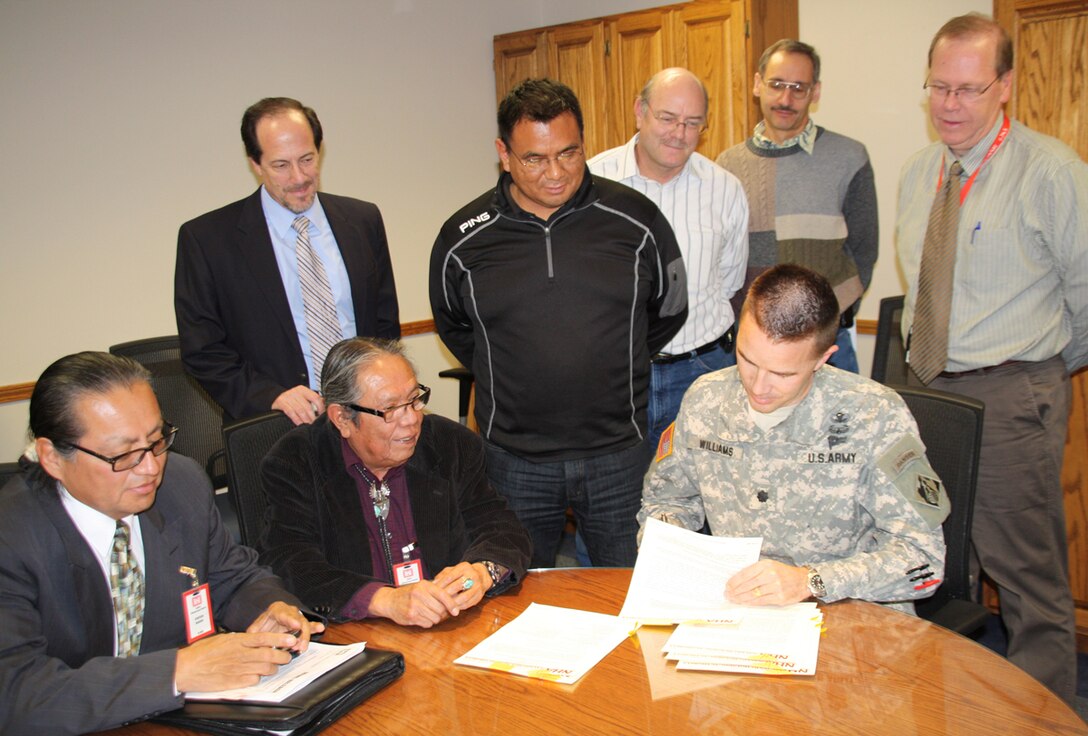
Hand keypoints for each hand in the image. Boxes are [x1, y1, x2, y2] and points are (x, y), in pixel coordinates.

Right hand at [174, 631, 294, 692]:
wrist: (186, 668)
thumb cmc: (201, 652)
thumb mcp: (222, 639)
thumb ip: (239, 639)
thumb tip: (252, 638)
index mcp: (237, 641)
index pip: (264, 638)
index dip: (280, 639)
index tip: (291, 639)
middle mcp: (240, 654)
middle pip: (269, 655)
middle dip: (283, 656)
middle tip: (287, 656)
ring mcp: (238, 669)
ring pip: (265, 668)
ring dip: (273, 668)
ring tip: (273, 666)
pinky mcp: (234, 682)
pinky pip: (254, 680)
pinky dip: (259, 677)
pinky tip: (257, 675)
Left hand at [246, 601, 324, 652]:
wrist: (269, 622)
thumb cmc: (264, 625)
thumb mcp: (256, 627)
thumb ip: (254, 632)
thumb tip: (252, 639)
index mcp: (277, 610)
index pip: (284, 614)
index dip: (291, 620)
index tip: (296, 626)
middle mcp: (290, 612)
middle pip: (298, 620)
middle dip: (300, 633)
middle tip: (299, 645)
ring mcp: (297, 618)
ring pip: (305, 624)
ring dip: (305, 637)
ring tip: (303, 647)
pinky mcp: (302, 625)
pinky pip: (310, 626)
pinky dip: (315, 627)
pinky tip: (320, 628)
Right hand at [272, 386, 324, 424]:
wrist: (275, 396)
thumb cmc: (292, 398)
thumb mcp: (302, 396)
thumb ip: (312, 400)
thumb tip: (324, 406)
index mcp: (304, 390)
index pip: (316, 398)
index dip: (320, 408)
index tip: (322, 415)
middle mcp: (296, 392)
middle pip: (308, 407)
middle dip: (313, 417)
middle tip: (316, 423)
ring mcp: (288, 397)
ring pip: (300, 411)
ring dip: (306, 420)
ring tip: (309, 425)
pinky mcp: (282, 403)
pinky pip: (291, 413)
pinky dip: (297, 420)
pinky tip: (300, 424)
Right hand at [369, 578, 466, 627]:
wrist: (389, 600)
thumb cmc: (408, 594)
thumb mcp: (421, 587)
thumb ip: (435, 590)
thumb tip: (454, 596)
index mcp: (424, 585)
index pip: (443, 595)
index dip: (451, 604)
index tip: (456, 611)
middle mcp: (419, 594)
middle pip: (440, 609)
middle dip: (441, 613)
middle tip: (437, 611)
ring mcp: (414, 606)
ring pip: (435, 618)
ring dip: (434, 618)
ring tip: (427, 613)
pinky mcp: (411, 616)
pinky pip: (427, 624)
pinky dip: (427, 622)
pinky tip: (421, 617)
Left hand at [433, 561, 490, 608]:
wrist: (481, 576)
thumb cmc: (462, 574)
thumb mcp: (452, 570)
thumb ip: (442, 576)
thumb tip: (433, 583)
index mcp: (464, 567)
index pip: (450, 576)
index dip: (441, 584)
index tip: (433, 590)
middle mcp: (473, 575)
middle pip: (457, 586)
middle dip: (446, 594)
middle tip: (436, 600)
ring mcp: (478, 586)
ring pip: (464, 597)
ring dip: (453, 603)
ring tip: (444, 606)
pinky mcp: (479, 596)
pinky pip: (468, 603)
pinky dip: (459, 607)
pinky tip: (451, 608)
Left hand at [725, 560, 810, 605]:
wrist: (803, 581)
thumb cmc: (784, 573)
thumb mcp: (770, 565)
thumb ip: (756, 571)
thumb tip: (738, 579)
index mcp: (766, 565)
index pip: (746, 573)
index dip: (735, 581)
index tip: (728, 585)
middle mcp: (770, 574)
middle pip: (748, 584)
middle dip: (735, 591)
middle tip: (727, 594)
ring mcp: (775, 587)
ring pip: (753, 594)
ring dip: (741, 598)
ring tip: (733, 599)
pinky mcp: (779, 597)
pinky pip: (761, 601)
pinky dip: (751, 603)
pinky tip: (744, 603)